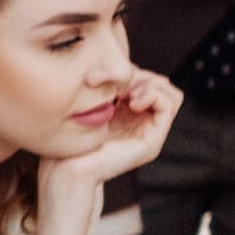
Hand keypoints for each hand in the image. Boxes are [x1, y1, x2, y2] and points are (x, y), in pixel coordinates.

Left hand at [38, 71, 182, 194]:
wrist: (65, 170)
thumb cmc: (67, 139)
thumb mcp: (88, 104)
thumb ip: (105, 86)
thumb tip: (116, 64)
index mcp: (126, 114)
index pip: (144, 79)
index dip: (128, 70)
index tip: (99, 76)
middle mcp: (140, 123)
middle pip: (159, 83)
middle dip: (139, 75)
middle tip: (115, 84)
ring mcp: (148, 133)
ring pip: (169, 91)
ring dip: (148, 83)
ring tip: (125, 94)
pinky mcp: (153, 141)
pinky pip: (170, 104)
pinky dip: (153, 94)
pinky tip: (131, 101)